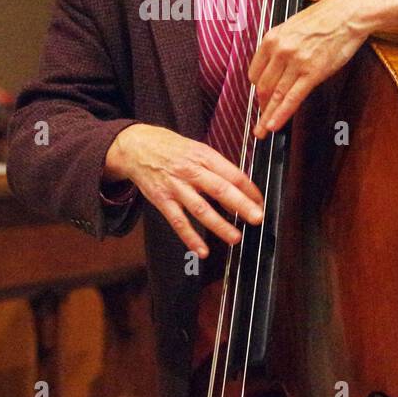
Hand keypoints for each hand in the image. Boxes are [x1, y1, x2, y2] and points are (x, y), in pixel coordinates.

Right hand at [104, 124, 263, 258]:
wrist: (136, 146)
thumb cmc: (171, 148)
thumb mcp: (197, 149)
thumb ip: (216, 167)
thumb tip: (238, 187)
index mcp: (204, 156)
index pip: (232, 174)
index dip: (249, 189)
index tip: (260, 202)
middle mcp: (190, 171)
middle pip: (219, 189)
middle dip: (240, 205)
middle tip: (257, 217)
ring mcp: (176, 187)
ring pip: (200, 208)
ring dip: (219, 225)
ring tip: (235, 238)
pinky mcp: (162, 200)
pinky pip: (178, 221)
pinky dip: (190, 237)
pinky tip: (201, 250)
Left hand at [248, 0, 374, 138]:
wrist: (350, 12)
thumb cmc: (327, 16)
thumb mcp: (293, 26)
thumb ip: (282, 46)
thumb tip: (277, 65)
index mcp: (272, 38)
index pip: (255, 72)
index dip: (256, 89)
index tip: (259, 98)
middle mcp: (280, 50)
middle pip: (262, 86)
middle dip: (261, 106)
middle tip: (262, 117)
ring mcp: (295, 62)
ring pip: (274, 96)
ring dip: (267, 116)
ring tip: (262, 130)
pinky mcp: (312, 72)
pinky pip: (292, 98)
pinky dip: (281, 114)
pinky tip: (274, 125)